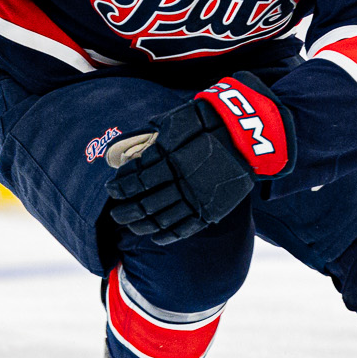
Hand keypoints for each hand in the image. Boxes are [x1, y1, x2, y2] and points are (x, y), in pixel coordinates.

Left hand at [106, 74, 290, 243]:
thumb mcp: (172, 121)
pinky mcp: (211, 209)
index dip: (120, 188)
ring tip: (129, 225)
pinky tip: (154, 236)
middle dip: (126, 211)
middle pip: (145, 204)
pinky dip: (167, 235)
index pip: (135, 180)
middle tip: (115, 214)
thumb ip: (147, 136)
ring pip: (162, 219)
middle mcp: (182, 182)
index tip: (111, 190)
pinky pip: (185, 228)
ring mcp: (197, 198)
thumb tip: (120, 148)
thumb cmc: (206, 122)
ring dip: (141, 225)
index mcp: (171, 160)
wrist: (245, 134)